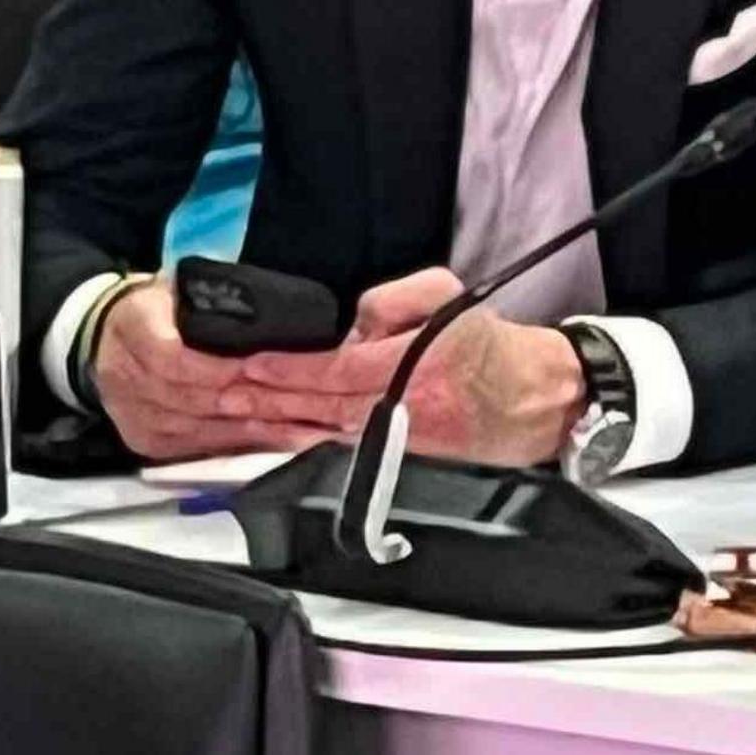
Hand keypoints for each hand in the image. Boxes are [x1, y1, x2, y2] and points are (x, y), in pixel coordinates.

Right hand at [90, 277, 359, 458]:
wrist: (98, 339)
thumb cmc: (154, 307)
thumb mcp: (174, 285)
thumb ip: (212, 297)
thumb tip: (275, 310)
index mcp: (134, 327)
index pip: (178, 359)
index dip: (225, 369)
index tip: (276, 371)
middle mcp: (130, 380)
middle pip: (207, 399)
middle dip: (272, 403)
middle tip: (326, 403)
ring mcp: (140, 417)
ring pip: (213, 429)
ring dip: (272, 429)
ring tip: (321, 427)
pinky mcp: (152, 444)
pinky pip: (208, 448)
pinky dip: (252, 444)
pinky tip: (290, 442)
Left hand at [237, 268, 589, 465]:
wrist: (535, 398)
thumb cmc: (489, 344)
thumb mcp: (446, 294)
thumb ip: (392, 300)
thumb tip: (351, 327)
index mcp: (410, 365)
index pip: (332, 369)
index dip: (287, 368)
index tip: (249, 362)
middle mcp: (400, 409)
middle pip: (317, 406)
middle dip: (265, 399)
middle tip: (220, 391)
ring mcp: (398, 440)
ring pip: (323, 433)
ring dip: (274, 425)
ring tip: (233, 413)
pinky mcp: (400, 459)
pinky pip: (341, 449)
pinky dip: (303, 443)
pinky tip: (275, 437)